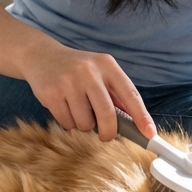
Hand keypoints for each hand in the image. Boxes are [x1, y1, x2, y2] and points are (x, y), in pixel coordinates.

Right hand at [21, 42, 155, 141]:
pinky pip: (67, 123)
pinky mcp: (51, 94)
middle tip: (106, 136)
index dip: (142, 116)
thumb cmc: (77, 69)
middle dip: (108, 132)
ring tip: (78, 110)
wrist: (41, 56)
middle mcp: (89, 71)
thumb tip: (135, 123)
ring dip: (84, 125)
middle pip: (107, 114)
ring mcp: (69, 82)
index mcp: (107, 65)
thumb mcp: (100, 72)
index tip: (150, 134)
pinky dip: (69, 123)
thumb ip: (116, 94)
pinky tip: (64, 107)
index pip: (130, 94)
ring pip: (85, 123)